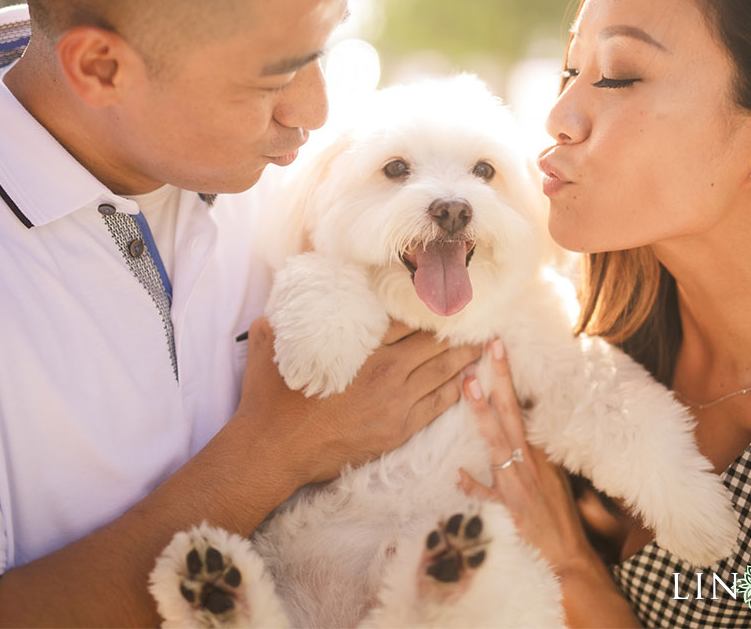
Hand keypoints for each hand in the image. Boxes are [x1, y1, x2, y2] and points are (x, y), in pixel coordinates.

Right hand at [233, 318, 479, 484]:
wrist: (275, 452)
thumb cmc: (271, 403)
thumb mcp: (268, 352)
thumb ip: (274, 327)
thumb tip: (271, 311)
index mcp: (359, 349)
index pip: (404, 321)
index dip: (424, 309)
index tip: (439, 299)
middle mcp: (384, 372)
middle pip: (433, 343)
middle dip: (455, 329)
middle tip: (474, 316)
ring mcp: (396, 403)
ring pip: (443, 372)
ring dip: (464, 355)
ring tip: (482, 341)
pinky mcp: (399, 429)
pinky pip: (439, 403)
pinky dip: (458, 387)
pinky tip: (468, 377)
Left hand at [457, 338, 599, 577]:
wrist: (567, 555)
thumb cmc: (554, 515)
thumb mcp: (542, 478)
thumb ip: (521, 455)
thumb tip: (506, 431)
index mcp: (534, 451)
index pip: (517, 406)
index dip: (505, 377)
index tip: (494, 346)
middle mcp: (527, 461)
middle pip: (510, 413)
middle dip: (499, 379)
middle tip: (487, 347)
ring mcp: (519, 482)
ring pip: (498, 442)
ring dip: (483, 415)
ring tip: (468, 386)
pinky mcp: (512, 507)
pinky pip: (489, 493)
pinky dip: (474, 485)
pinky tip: (459, 474)